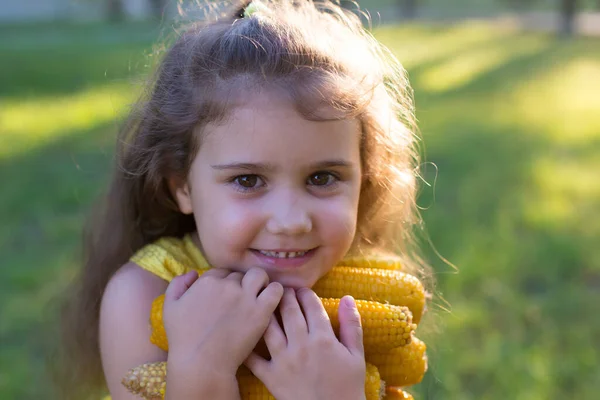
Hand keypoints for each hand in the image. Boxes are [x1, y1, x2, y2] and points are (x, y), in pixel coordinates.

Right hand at [163, 268, 283, 376]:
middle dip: (241, 284)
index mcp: (207, 281)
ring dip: (260, 282)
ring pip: (260, 275)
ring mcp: (245, 297)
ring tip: (258, 295)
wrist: (202, 363)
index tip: (225, 296)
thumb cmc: (183, 338)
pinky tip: (270, 302)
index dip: (224, 282)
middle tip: (241, 299)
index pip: (222, 271)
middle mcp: (227, 285)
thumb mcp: (170, 307)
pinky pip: (276, 290)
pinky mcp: (260, 311)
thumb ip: (177, 284)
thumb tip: (193, 273)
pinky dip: (276, 292)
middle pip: (240, 274)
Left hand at [245, 288, 365, 399]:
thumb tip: (347, 298)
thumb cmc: (348, 386)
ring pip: (269, 327)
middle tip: (281, 289)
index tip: (301, 289)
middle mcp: (301, 345)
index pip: (311, 306)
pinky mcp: (271, 377)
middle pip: (288, 311)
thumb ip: (351, 325)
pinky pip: (253, 359)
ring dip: (265, 311)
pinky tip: (243, 333)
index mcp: (323, 338)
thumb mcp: (356, 355)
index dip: (305, 293)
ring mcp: (283, 360)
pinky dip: (247, 346)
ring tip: (263, 303)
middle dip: (284, 295)